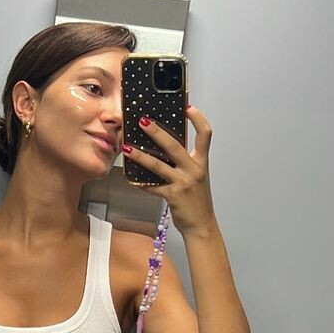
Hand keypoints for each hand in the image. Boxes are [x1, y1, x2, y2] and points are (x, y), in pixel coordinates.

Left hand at [123, 104, 215, 236]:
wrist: (202, 225)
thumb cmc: (197, 200)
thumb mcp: (197, 177)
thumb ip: (185, 163)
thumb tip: (166, 149)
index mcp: (201, 162)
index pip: (205, 135)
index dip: (198, 119)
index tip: (187, 107)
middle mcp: (194, 170)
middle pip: (175, 145)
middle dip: (157, 132)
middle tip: (143, 121)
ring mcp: (183, 183)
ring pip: (158, 165)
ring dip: (140, 156)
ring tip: (127, 148)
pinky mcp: (172, 196)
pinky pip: (152, 187)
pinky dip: (141, 183)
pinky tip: (131, 179)